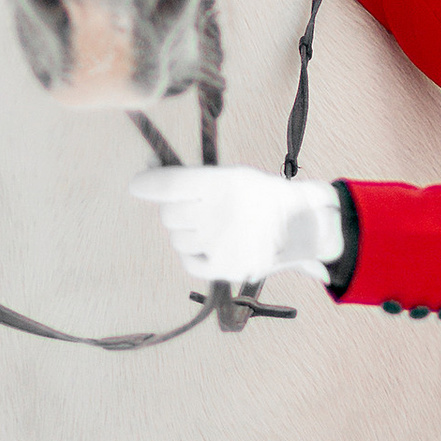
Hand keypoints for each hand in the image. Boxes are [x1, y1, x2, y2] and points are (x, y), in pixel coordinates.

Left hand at [132, 164, 345, 288]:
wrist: (302, 226)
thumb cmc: (262, 196)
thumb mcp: (235, 175)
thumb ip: (191, 177)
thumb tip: (146, 172)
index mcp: (220, 184)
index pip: (168, 184)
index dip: (148, 184)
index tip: (138, 184)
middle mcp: (217, 213)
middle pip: (169, 215)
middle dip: (177, 210)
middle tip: (197, 207)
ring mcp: (219, 243)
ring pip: (177, 239)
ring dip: (188, 233)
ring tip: (213, 228)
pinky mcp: (224, 268)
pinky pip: (188, 262)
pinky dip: (194, 255)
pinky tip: (210, 246)